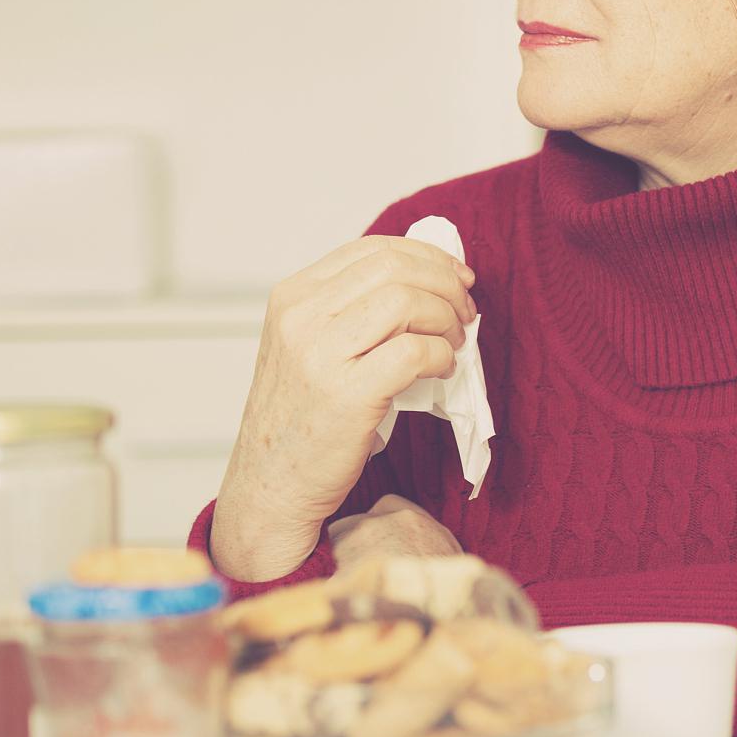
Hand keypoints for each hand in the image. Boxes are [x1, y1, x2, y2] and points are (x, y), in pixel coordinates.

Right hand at [211, 236, 476, 581]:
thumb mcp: (309, 347)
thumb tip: (428, 281)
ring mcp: (319, 354)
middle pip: (395, 269)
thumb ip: (352, 310)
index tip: (457, 277)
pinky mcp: (346, 393)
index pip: (373, 250)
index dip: (428, 258)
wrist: (271, 486)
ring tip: (453, 344)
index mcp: (292, 297)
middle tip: (465, 312)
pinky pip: (415, 352)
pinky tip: (442, 371)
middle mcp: (300, 317)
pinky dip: (442, 356)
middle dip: (446, 284)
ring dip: (446, 320)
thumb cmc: (302, 419)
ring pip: (407, 302)